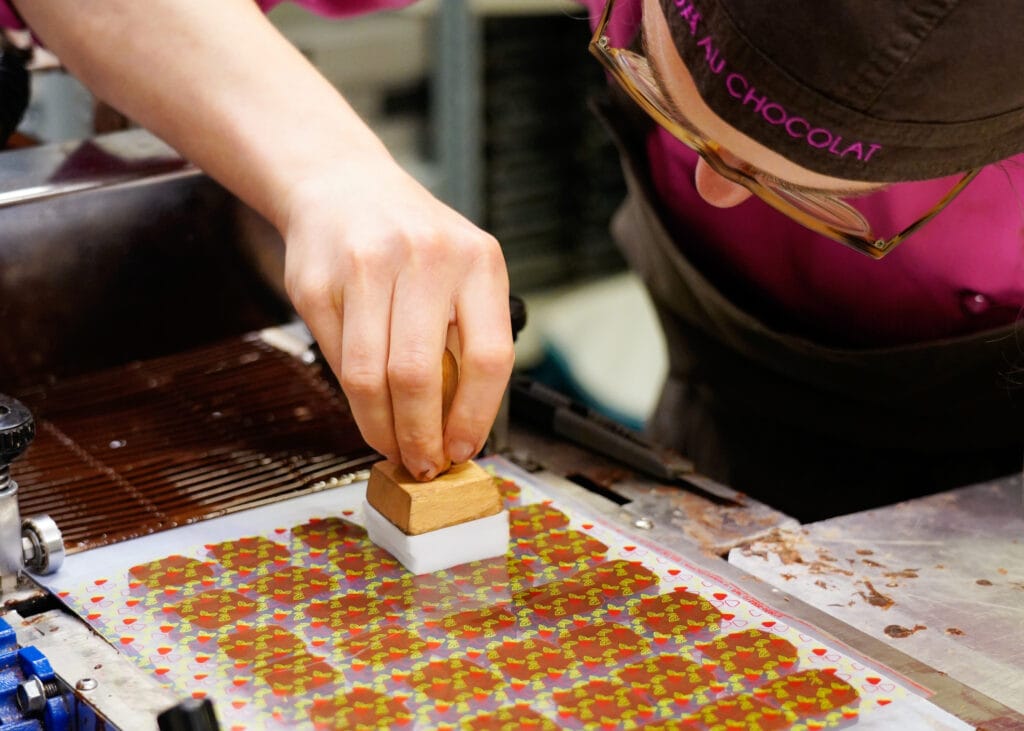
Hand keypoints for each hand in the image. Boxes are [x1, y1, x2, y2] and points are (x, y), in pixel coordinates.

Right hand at [280, 154, 513, 479]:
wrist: (342, 186)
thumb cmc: (413, 242)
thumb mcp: (462, 271)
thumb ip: (467, 337)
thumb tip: (459, 427)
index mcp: (478, 261)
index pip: (490, 357)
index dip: (475, 416)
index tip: (463, 449)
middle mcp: (425, 258)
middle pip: (419, 375)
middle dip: (418, 437)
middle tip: (420, 462)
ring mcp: (365, 268)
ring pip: (369, 377)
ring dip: (380, 428)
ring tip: (391, 445)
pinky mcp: (316, 282)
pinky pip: (337, 360)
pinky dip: (353, 397)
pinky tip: (366, 405)